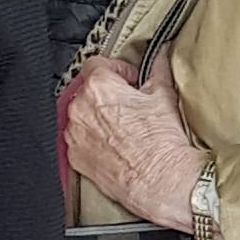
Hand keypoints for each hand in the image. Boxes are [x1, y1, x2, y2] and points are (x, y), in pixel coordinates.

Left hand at [65, 54, 206, 232]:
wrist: (161, 180)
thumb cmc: (162, 142)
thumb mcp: (164, 96)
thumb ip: (158, 70)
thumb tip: (160, 59)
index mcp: (99, 88)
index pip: (97, 63)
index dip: (118, 69)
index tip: (129, 79)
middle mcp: (80, 109)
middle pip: (88, 90)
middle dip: (108, 94)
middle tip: (130, 104)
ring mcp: (75, 135)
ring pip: (82, 115)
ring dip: (98, 117)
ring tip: (124, 127)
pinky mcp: (76, 158)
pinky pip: (80, 140)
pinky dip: (93, 139)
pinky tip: (116, 145)